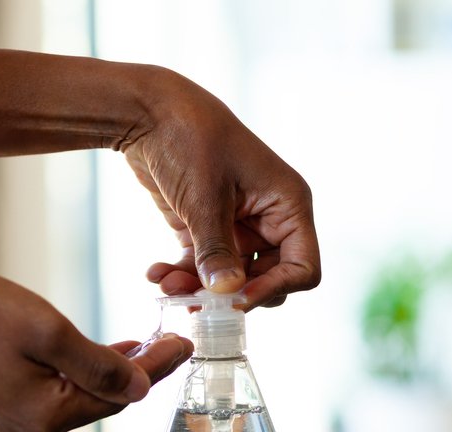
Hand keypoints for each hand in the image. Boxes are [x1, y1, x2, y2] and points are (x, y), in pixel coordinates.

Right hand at [0, 274, 192, 431]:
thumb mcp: (49, 333)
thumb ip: (101, 363)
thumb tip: (145, 387)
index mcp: (47, 417)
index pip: (120, 395)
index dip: (157, 367)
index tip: (187, 343)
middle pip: (105, 400)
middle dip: (141, 370)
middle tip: (174, 338)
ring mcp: (22, 425)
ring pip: (86, 397)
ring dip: (116, 370)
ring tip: (151, 342)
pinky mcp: (13, 410)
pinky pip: (64, 393)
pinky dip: (88, 373)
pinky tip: (110, 351)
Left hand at [124, 70, 320, 308]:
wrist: (149, 111)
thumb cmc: (189, 139)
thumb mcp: (205, 199)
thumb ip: (217, 250)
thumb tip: (227, 293)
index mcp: (287, 205)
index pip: (302, 266)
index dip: (275, 288)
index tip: (237, 299)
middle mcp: (270, 218)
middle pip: (266, 279)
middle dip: (231, 293)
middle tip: (195, 299)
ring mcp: (239, 225)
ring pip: (231, 278)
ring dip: (199, 288)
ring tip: (165, 286)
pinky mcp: (208, 228)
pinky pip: (204, 266)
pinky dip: (183, 275)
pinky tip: (156, 274)